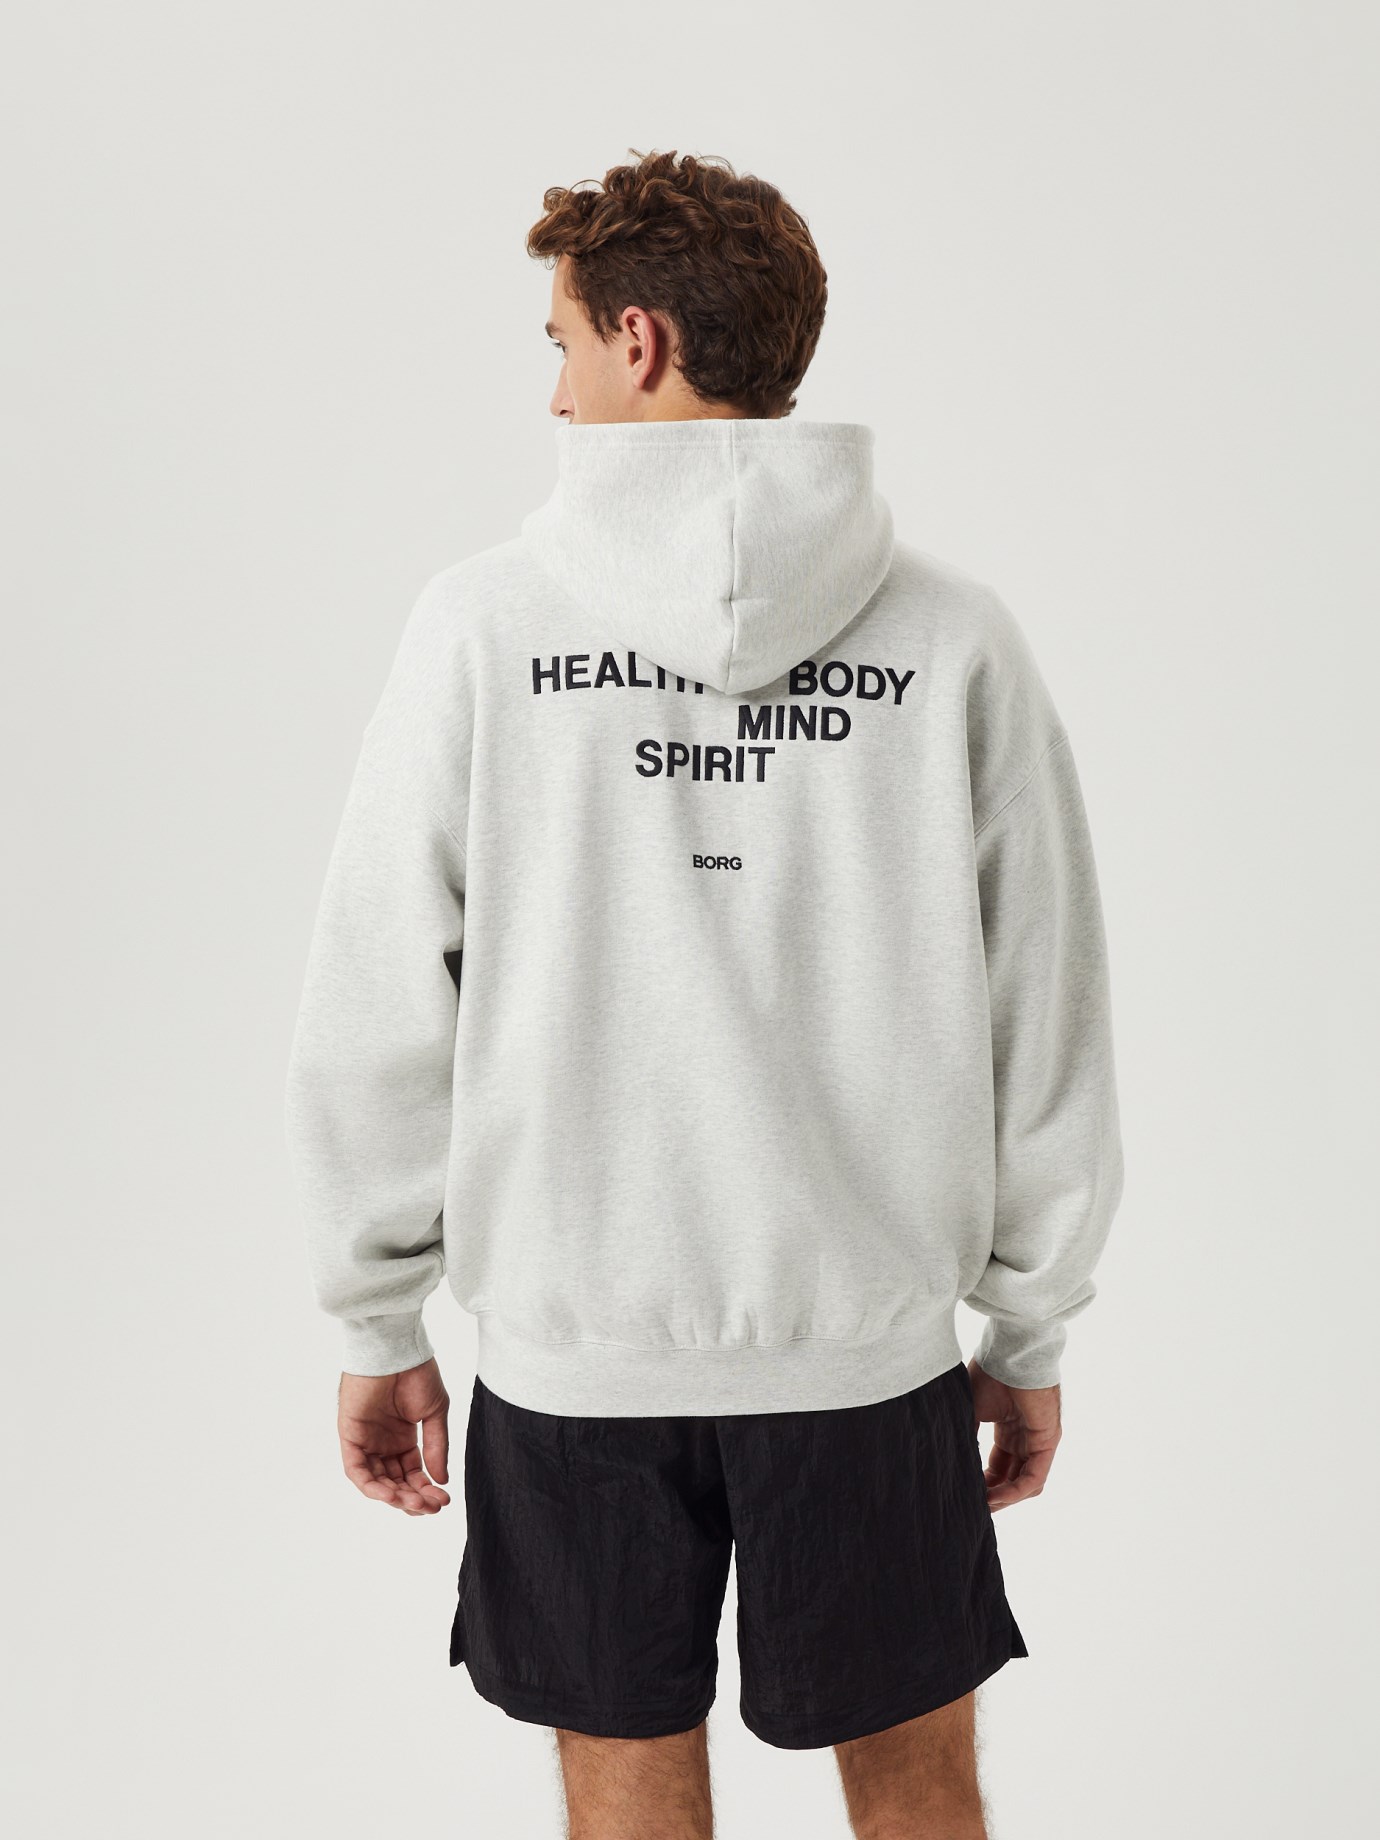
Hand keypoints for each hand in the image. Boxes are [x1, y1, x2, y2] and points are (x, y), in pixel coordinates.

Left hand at [337, 1358, 450, 1514]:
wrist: (397, 1349)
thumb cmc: (416, 1373)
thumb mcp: (434, 1413)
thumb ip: (436, 1448)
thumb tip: (442, 1480)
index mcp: (403, 1438)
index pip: (413, 1474)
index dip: (427, 1489)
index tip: (444, 1499)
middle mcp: (383, 1444)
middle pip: (396, 1482)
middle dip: (414, 1498)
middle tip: (433, 1506)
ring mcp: (366, 1441)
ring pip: (377, 1481)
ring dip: (396, 1497)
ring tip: (416, 1503)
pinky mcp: (350, 1437)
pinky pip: (357, 1470)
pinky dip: (373, 1486)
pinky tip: (393, 1495)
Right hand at [968, 1358, 1060, 1511]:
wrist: (1009, 1353)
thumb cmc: (991, 1373)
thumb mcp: (972, 1410)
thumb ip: (967, 1435)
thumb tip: (951, 1460)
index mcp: (1010, 1428)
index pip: (999, 1466)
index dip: (983, 1482)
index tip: (965, 1492)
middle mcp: (1027, 1437)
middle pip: (1012, 1478)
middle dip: (994, 1495)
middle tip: (973, 1507)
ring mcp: (1039, 1441)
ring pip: (1025, 1483)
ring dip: (1005, 1498)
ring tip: (984, 1507)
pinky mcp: (1047, 1441)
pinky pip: (1034, 1477)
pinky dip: (1015, 1491)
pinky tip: (996, 1498)